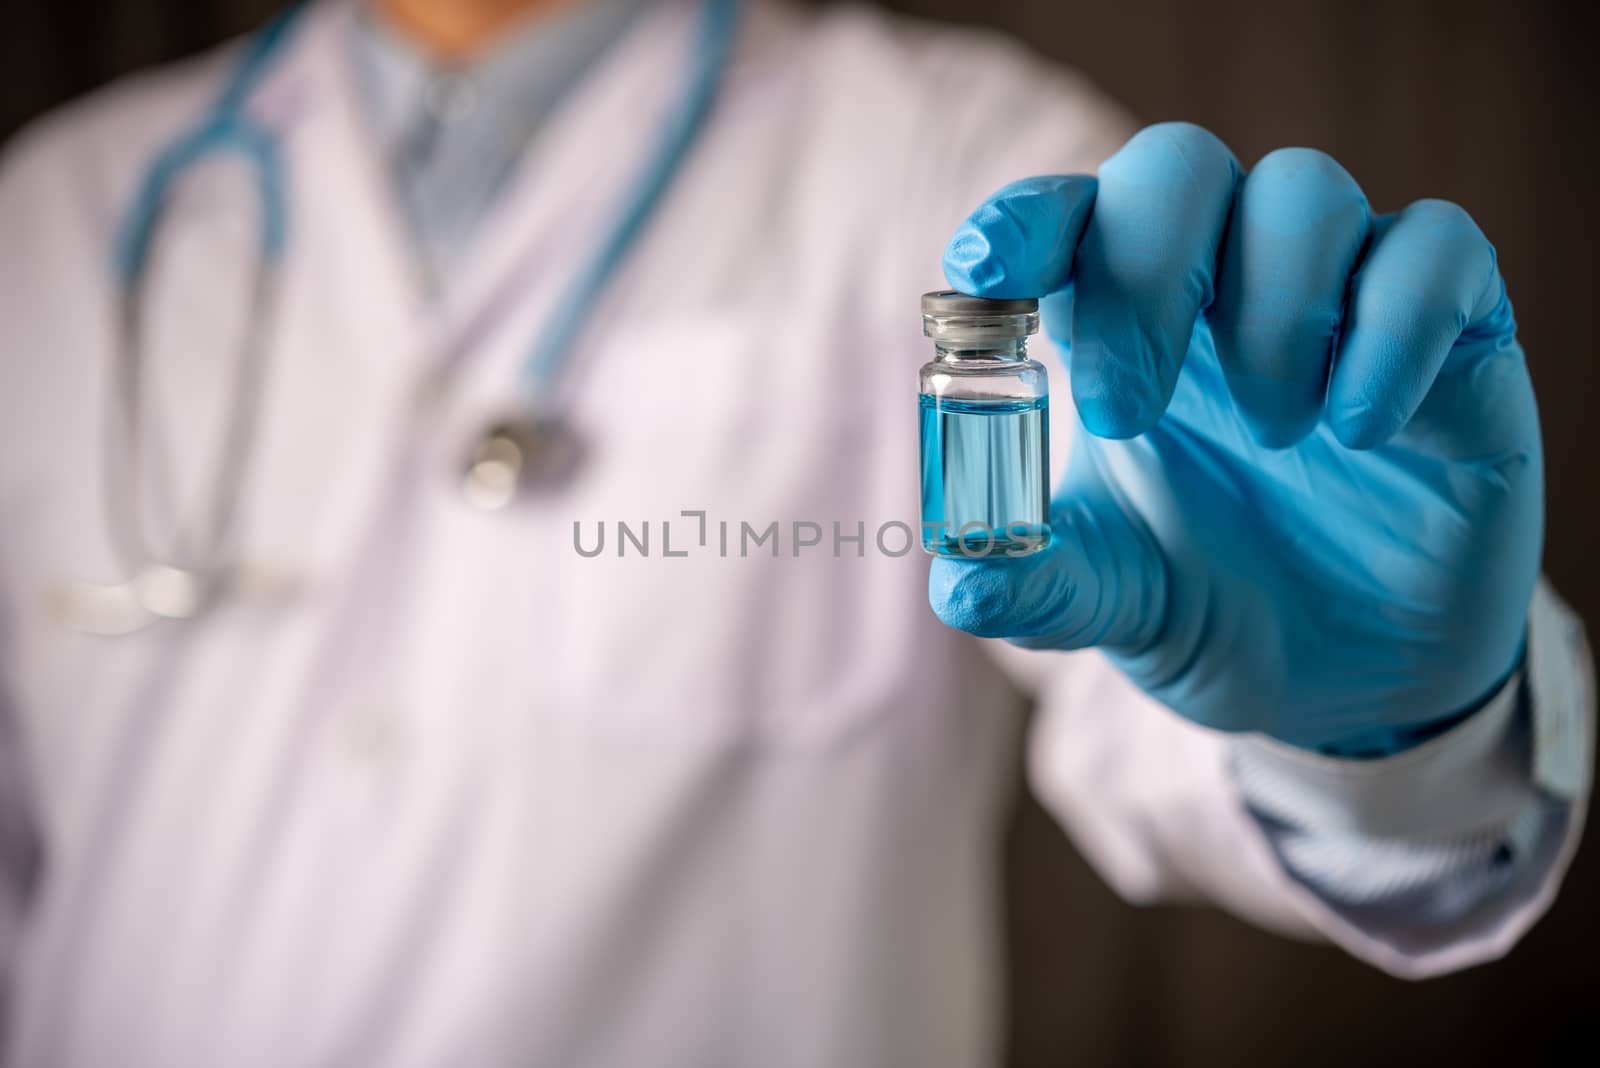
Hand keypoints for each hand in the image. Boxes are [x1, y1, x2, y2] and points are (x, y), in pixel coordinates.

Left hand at [932, 123, 1540, 753]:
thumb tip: (959, 586)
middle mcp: (1220, 285)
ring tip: (1271, 437)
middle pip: (1177, 167)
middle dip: (1143, 271)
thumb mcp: (1110, 602)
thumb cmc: (1208, 605)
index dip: (1022, 222)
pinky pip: (1438, 254)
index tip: (982, 273)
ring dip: (1270, 312)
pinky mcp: (1452, 333)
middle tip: (1127, 412)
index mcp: (1118, 325)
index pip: (1065, 217)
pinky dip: (1392, 329)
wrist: (1347, 685)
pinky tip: (1360, 430)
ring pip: (1303, 191)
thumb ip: (1036, 583)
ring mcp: (1337, 297)